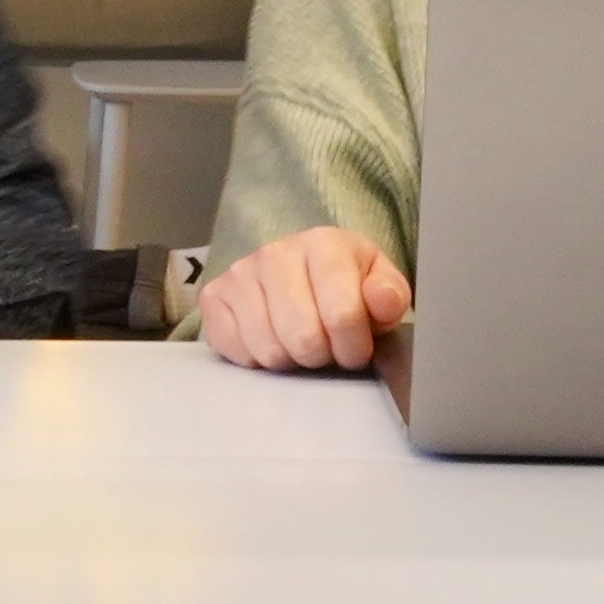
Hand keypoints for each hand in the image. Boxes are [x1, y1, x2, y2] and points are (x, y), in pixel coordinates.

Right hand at [199, 228, 409, 372]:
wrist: (303, 271)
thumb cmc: (346, 283)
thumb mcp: (379, 284)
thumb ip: (390, 295)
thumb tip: (383, 301)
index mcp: (323, 244)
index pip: (342, 315)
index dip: (354, 347)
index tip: (357, 349)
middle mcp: (275, 252)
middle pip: (302, 337)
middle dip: (322, 356)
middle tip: (327, 348)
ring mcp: (239, 273)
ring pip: (267, 348)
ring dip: (290, 360)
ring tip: (300, 343)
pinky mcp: (213, 296)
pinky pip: (234, 349)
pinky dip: (255, 358)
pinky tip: (270, 340)